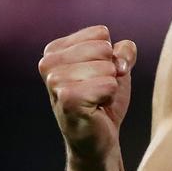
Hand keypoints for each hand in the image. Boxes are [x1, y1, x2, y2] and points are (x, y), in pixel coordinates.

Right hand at [38, 25, 137, 161]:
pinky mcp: (66, 98)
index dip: (109, 55)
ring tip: (95, 100)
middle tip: (97, 91)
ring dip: (109, 85)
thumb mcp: (116, 66)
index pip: (100, 33)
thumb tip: (119, 62)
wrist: (98, 137)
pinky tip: (95, 108)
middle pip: (104, 48)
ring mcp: (54, 81)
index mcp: (55, 50)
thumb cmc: (103, 99)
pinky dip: (109, 96)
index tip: (97, 75)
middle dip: (110, 70)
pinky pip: (108, 84)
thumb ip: (123, 50)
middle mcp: (48, 63)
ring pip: (107, 67)